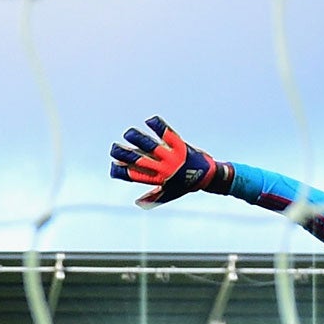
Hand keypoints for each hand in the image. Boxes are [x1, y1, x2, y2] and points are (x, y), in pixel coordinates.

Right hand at [109, 117, 230, 208]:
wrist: (209, 176)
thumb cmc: (187, 185)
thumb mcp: (170, 194)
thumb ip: (153, 196)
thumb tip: (137, 202)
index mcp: (157, 179)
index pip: (134, 176)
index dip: (120, 172)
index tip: (115, 166)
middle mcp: (162, 167)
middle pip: (137, 159)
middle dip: (122, 154)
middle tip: (114, 148)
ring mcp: (170, 156)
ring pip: (149, 146)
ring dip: (136, 138)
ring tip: (128, 133)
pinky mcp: (179, 145)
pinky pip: (167, 133)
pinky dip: (158, 125)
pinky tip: (150, 120)